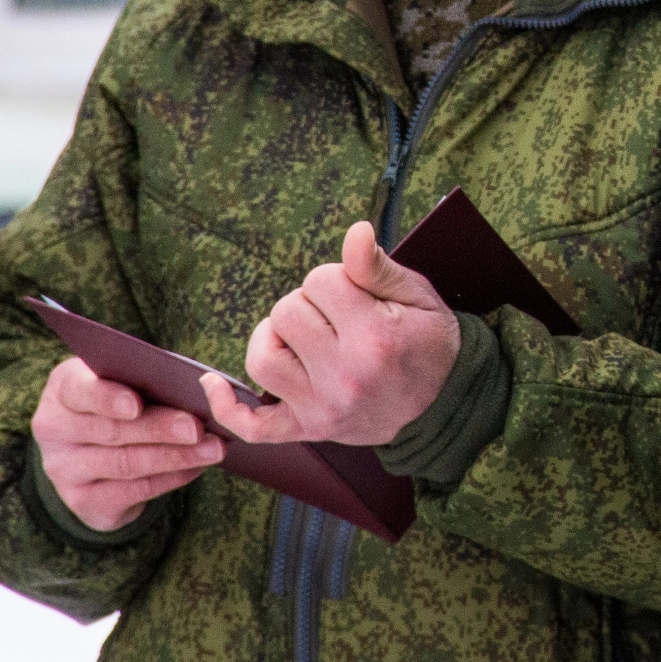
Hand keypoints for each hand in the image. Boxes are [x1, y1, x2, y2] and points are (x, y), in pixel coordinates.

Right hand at [30, 354, 223, 532]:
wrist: (91, 452)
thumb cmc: (119, 401)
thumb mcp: (122, 382)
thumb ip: (145, 381)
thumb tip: (197, 390)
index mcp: (62, 390)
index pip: (79, 390)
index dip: (107, 398)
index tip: (136, 405)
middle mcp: (54, 431)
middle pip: (111, 431)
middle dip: (159, 429)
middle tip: (197, 427)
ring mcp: (64, 471)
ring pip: (126, 464)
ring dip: (175, 457)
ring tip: (212, 449)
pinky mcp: (84, 502)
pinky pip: (134, 491)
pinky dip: (171, 478)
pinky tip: (197, 467)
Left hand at [201, 220, 461, 446]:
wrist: (447, 404)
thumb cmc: (430, 342)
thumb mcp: (416, 296)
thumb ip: (377, 267)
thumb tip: (354, 232)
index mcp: (373, 336)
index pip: (318, 281)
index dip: (334, 280)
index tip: (357, 295)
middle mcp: (344, 375)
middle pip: (285, 314)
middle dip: (308, 305)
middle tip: (338, 318)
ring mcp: (323, 408)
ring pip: (262, 358)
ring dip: (275, 339)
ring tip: (302, 339)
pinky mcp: (310, 430)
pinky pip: (254, 426)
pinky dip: (228, 407)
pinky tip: (213, 384)